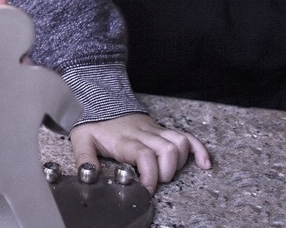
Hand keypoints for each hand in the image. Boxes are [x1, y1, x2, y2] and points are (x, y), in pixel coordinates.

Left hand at [69, 113, 210, 191]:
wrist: (99, 96)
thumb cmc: (93, 120)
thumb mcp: (82, 139)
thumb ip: (85, 159)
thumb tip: (89, 178)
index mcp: (124, 139)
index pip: (145, 155)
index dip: (150, 175)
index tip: (146, 190)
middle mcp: (143, 133)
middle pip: (168, 150)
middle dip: (167, 172)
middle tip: (155, 181)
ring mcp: (155, 130)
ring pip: (180, 142)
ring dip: (180, 163)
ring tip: (167, 173)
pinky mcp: (162, 129)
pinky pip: (186, 136)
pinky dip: (199, 150)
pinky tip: (204, 164)